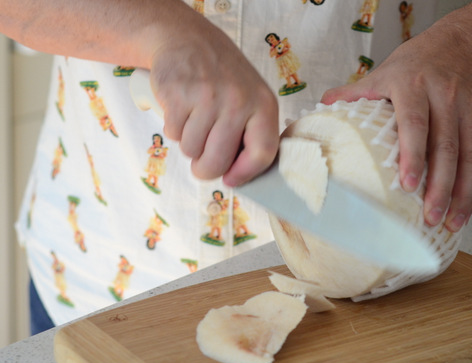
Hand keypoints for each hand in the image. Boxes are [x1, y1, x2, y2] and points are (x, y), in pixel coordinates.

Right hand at [149, 18, 278, 185]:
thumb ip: (251, 134)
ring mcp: (208, 98)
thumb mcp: (251, 98)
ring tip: (194, 121)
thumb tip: (239, 177)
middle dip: (206, 169)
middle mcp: (239, 101)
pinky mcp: (178, 96)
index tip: (231, 180)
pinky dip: (174, 128)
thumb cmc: (223, 79)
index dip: (245, 174)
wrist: (187, 39)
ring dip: (189, 144)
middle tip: (202, 164)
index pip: (262, 153)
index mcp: (264, 105)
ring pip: (192, 151)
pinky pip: (173, 134)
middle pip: (218, 161)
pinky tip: (182, 109)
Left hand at [321, 29, 471, 232]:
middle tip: (430, 216)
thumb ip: (355, 92)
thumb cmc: (415, 65)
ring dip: (461, 193)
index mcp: (412, 85)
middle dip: (440, 186)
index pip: (414, 123)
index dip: (413, 155)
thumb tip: (322, 107)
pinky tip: (463, 208)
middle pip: (446, 146)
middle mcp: (444, 96)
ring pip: (468, 156)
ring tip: (450, 223)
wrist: (461, 45)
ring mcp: (468, 109)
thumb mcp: (382, 72)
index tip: (408, 184)